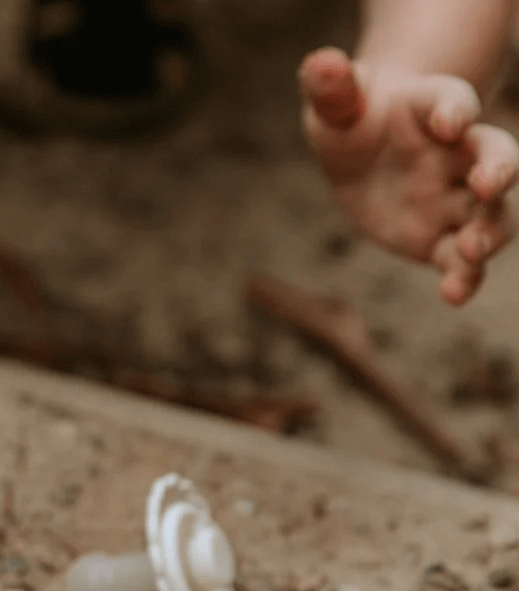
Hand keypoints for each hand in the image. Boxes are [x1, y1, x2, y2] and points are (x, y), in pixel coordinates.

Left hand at [299, 47, 517, 304]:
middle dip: (499, 169)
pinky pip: (460, 261)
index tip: (448, 121)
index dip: (455, 109)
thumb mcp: (334, 104)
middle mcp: (457, 153)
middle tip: (490, 184)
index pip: (453, 102)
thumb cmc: (351, 119)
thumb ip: (332, 88)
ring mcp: (454, 199)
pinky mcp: (441, 239)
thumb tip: (320, 64)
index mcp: (434, 109)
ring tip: (474, 249)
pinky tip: (454, 295)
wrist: (359, 158)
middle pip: (495, 156)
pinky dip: (463, 278)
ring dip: (490, 233)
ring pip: (490, 215)